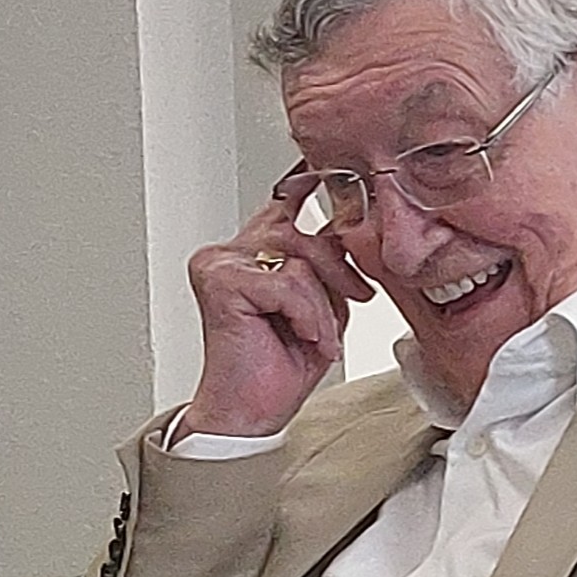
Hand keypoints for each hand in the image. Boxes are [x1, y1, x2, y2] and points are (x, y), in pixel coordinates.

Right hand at [184, 178, 372, 439]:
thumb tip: (356, 229)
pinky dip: (307, 315)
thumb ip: (330, 266)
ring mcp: (220, 263)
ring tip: (317, 335)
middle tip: (356, 300)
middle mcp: (230, 252)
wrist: (252, 411)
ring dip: (322, 305)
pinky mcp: (220, 281)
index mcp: (252, 252)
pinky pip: (289, 284)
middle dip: (339, 272)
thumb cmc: (281, 364)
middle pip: (304, 233)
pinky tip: (302, 338)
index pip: (286, 205)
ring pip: (300, 259)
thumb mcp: (322, 305)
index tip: (329, 166)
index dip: (311, 185)